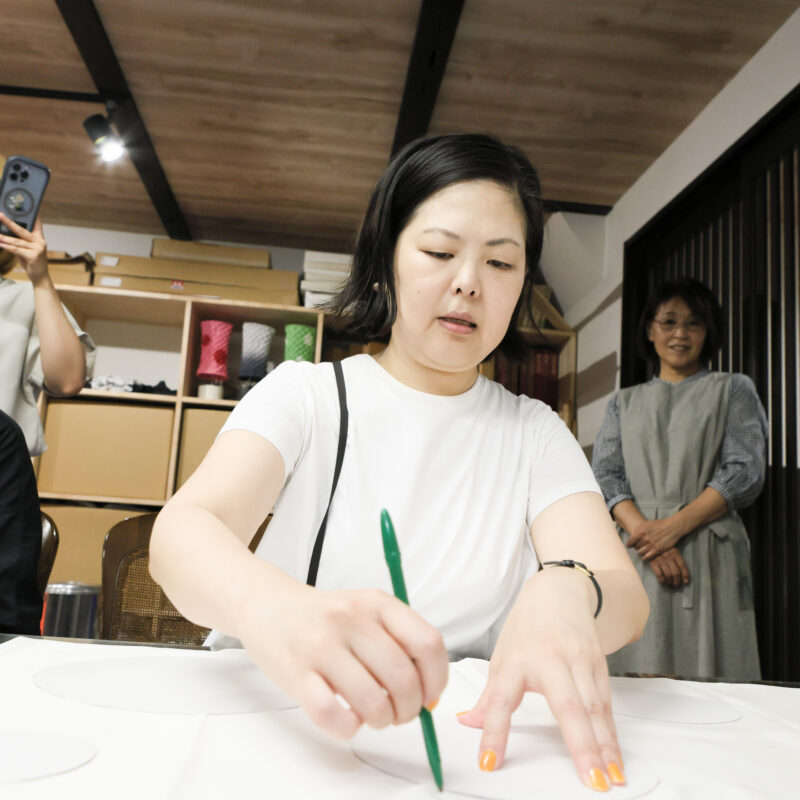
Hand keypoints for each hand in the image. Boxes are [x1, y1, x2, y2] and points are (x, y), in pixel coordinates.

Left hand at [0, 214, 48, 283]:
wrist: (40, 277)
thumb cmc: (32, 263)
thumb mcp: (26, 250)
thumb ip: (19, 242)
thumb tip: (5, 236)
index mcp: (39, 239)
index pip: (37, 224)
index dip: (34, 216)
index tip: (30, 208)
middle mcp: (40, 242)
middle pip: (22, 230)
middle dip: (9, 222)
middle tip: (0, 215)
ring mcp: (37, 249)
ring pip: (17, 241)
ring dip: (4, 238)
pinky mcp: (33, 256)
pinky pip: (17, 250)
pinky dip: (7, 247)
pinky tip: (0, 244)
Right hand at [239, 584, 447, 739]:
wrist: (268, 605)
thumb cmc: (324, 616)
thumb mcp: (366, 609)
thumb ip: (399, 640)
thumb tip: (429, 692)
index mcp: (376, 602)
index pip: (426, 643)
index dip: (436, 679)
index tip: (430, 695)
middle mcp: (351, 619)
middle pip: (403, 679)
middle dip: (409, 709)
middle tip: (401, 713)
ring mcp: (322, 645)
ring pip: (373, 701)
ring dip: (382, 720)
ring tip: (374, 715)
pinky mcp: (297, 673)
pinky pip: (333, 715)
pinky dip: (349, 728)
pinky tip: (347, 718)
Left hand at [457, 569, 624, 790]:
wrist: (559, 591)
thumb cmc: (528, 627)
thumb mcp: (502, 656)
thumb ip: (489, 696)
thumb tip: (467, 722)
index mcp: (516, 660)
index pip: (501, 700)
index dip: (493, 731)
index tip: (489, 762)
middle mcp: (550, 660)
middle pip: (568, 707)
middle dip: (582, 747)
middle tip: (592, 782)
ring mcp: (579, 661)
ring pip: (595, 709)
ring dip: (605, 747)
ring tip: (612, 779)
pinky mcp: (599, 664)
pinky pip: (606, 705)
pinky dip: (612, 733)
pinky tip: (615, 758)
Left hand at [626, 517, 681, 560]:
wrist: (672, 527)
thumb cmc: (659, 524)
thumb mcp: (646, 524)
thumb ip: (638, 531)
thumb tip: (632, 537)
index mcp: (640, 531)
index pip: (630, 542)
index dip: (629, 545)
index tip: (630, 546)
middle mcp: (645, 538)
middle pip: (635, 547)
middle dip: (637, 548)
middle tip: (640, 547)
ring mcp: (651, 544)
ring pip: (640, 553)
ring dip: (641, 553)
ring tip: (643, 552)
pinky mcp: (658, 549)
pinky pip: (647, 557)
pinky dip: (645, 558)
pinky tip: (646, 556)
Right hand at [648, 547, 689, 587]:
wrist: (648, 543)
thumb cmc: (662, 547)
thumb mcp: (671, 549)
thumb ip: (676, 558)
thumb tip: (683, 573)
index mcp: (674, 552)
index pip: (682, 565)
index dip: (685, 575)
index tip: (686, 581)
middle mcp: (668, 556)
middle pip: (676, 572)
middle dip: (677, 581)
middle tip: (676, 584)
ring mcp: (660, 559)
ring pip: (668, 575)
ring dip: (670, 582)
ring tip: (669, 583)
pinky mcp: (652, 562)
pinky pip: (659, 575)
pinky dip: (662, 580)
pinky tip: (663, 581)